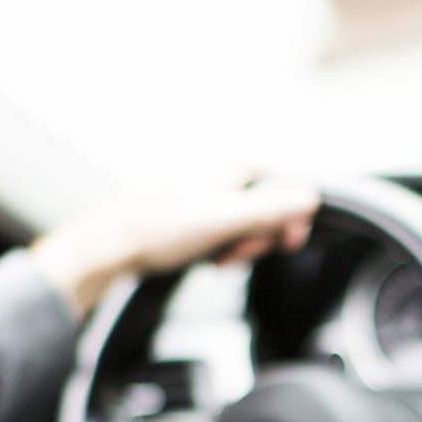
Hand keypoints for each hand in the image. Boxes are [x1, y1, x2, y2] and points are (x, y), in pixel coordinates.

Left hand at [32, 178, 318, 315]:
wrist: (110, 246)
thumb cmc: (158, 228)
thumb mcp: (223, 220)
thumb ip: (270, 210)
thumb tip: (311, 199)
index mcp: (231, 163)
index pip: (285, 186)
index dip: (289, 217)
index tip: (284, 242)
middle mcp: (220, 171)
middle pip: (267, 207)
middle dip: (258, 237)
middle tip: (235, 254)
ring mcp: (207, 191)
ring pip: (245, 222)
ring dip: (238, 246)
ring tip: (215, 257)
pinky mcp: (193, 211)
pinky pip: (223, 230)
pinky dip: (221, 247)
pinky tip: (206, 258)